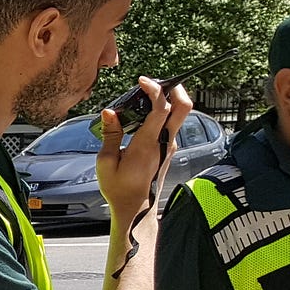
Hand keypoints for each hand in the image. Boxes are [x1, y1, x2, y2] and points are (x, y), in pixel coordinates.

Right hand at [96, 80, 193, 221]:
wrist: (136, 208)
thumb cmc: (119, 188)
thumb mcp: (106, 162)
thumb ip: (110, 134)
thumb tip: (109, 112)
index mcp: (147, 144)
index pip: (160, 108)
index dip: (154, 89)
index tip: (142, 81)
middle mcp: (164, 142)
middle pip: (183, 107)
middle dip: (174, 88)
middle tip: (156, 83)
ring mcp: (169, 145)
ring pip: (179, 115)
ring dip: (168, 101)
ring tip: (145, 98)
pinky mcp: (168, 149)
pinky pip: (170, 125)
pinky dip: (162, 114)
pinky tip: (144, 116)